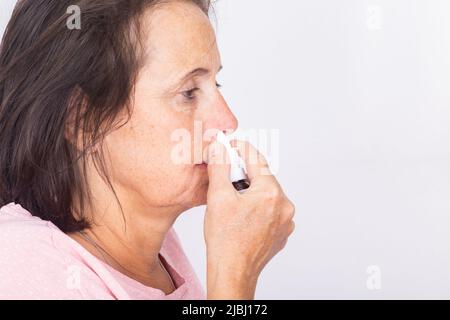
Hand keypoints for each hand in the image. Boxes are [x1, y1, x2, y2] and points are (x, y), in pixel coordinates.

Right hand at [204, 138, 295, 298]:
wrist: (232, 272)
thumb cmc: (225, 240)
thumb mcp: (218, 197)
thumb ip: (220, 166)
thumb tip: (221, 147)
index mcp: (271, 193)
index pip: (256, 160)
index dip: (241, 148)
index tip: (231, 144)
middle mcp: (284, 206)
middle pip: (263, 178)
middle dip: (244, 173)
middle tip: (226, 175)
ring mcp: (286, 221)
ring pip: (267, 194)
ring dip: (251, 191)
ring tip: (232, 200)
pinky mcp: (282, 232)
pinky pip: (270, 210)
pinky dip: (257, 206)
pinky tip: (242, 214)